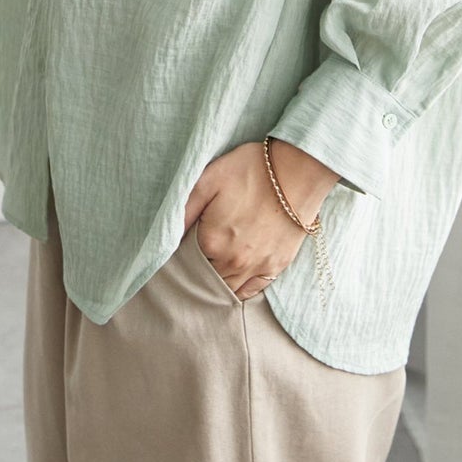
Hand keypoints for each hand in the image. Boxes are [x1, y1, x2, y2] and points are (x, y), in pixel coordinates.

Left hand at [183, 139, 339, 299]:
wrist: (297, 171)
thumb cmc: (251, 170)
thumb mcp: (209, 180)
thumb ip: (183, 210)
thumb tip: (164, 234)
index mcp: (212, 241)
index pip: (186, 261)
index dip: (183, 253)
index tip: (184, 244)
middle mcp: (234, 261)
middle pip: (206, 278)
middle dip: (199, 270)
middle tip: (198, 256)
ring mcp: (257, 267)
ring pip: (228, 289)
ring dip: (217, 283)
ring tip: (212, 270)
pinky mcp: (276, 266)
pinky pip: (252, 291)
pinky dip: (240, 290)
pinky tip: (233, 282)